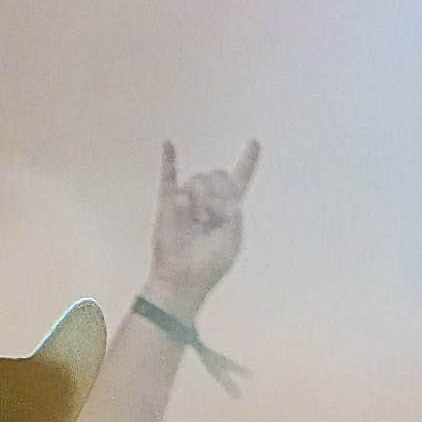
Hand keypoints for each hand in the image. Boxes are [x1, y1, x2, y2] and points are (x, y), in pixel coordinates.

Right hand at [142, 139, 259, 316]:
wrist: (181, 279)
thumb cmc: (208, 266)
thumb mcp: (233, 240)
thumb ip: (234, 212)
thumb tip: (217, 195)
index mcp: (228, 210)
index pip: (240, 180)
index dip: (248, 161)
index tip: (254, 142)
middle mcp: (208, 201)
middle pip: (218, 175)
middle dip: (218, 192)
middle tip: (211, 216)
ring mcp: (187, 201)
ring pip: (199, 179)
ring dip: (200, 198)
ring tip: (194, 219)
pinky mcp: (168, 204)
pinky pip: (169, 176)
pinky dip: (169, 159)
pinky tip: (169, 144)